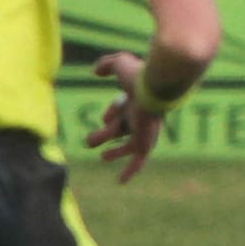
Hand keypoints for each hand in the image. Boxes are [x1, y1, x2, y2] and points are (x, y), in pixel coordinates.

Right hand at [83, 51, 164, 183]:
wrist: (155, 88)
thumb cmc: (139, 75)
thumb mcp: (120, 64)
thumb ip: (107, 64)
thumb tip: (96, 70)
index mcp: (139, 100)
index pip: (123, 110)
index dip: (112, 113)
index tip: (105, 117)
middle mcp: (143, 117)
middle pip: (124, 128)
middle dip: (106, 133)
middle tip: (89, 141)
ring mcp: (145, 130)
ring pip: (128, 145)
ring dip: (115, 151)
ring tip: (103, 157)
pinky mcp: (145, 141)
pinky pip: (138, 160)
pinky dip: (130, 170)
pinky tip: (121, 182)